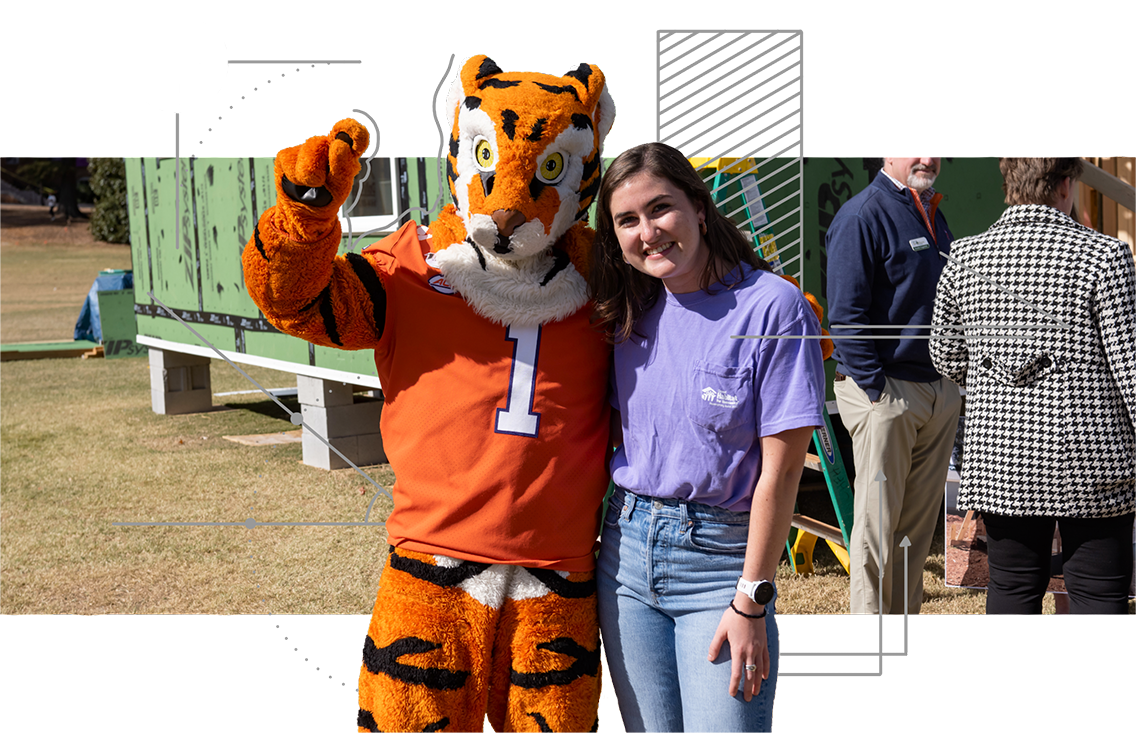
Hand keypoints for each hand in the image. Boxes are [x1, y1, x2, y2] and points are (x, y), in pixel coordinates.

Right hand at [272, 117, 369, 240]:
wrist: (306, 211)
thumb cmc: (327, 197)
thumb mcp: (340, 185)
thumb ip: (343, 165)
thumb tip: (339, 144)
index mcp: (345, 152)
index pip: (352, 134)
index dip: (349, 129)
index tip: (342, 138)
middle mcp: (326, 145)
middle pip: (321, 143)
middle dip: (321, 167)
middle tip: (323, 181)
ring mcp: (305, 148)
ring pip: (307, 152)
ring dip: (309, 176)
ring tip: (312, 183)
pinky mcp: (287, 155)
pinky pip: (290, 164)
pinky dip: (295, 178)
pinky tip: (299, 182)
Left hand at [707, 598, 768, 701]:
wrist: (749, 606)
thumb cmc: (733, 617)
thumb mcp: (720, 630)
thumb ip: (715, 645)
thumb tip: (709, 659)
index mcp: (738, 650)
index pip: (736, 673)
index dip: (734, 685)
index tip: (732, 694)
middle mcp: (750, 652)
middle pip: (750, 675)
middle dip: (748, 688)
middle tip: (748, 699)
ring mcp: (759, 648)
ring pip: (760, 669)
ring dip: (758, 682)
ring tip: (756, 692)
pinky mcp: (764, 643)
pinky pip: (767, 660)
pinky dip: (767, 669)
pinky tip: (766, 677)